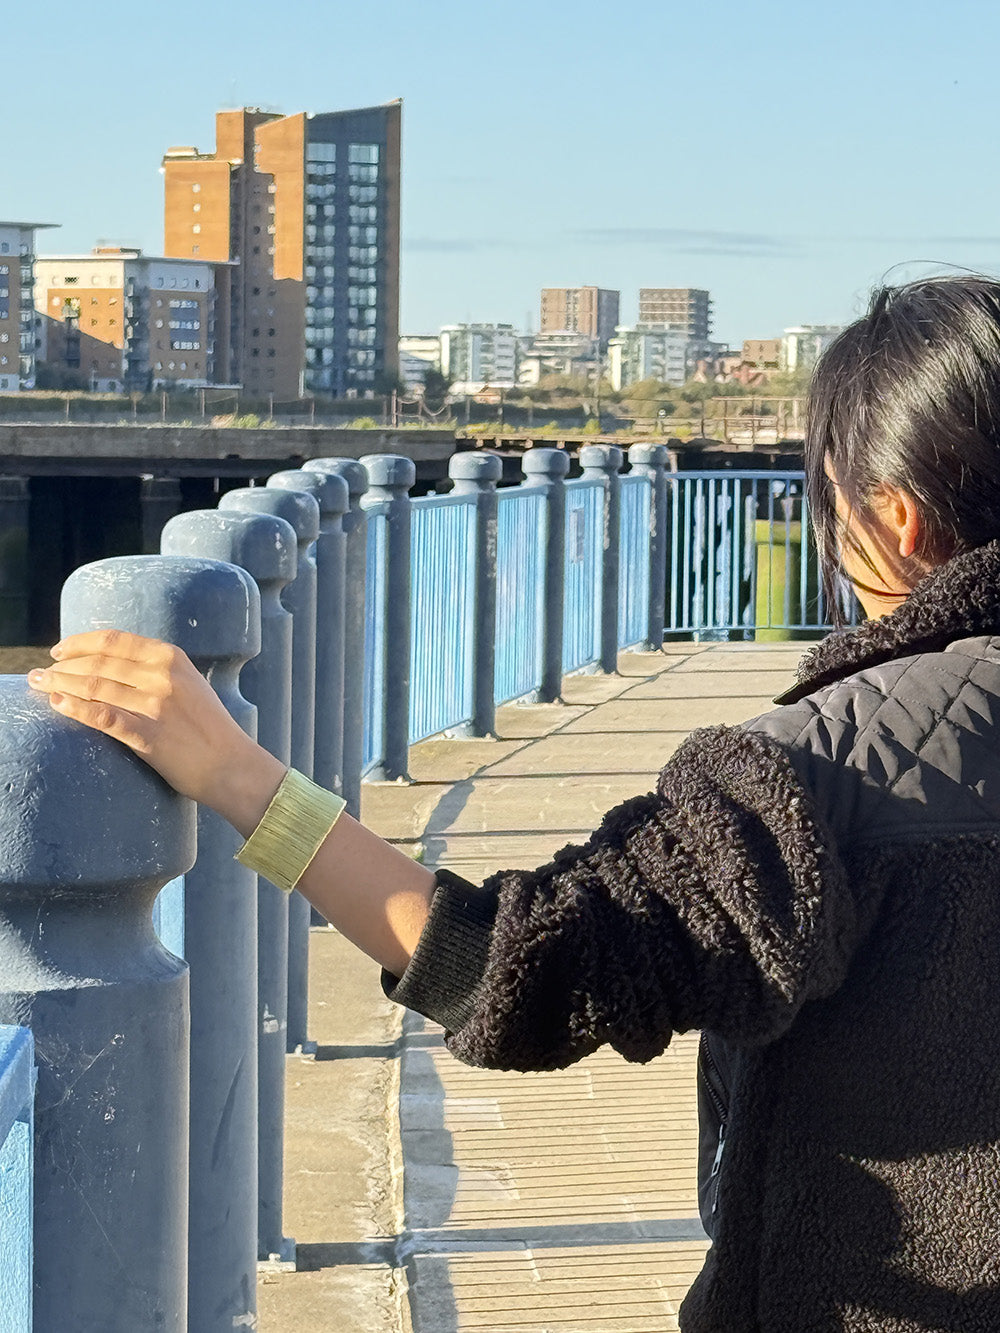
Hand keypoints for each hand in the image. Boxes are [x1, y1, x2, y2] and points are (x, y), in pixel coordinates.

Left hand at [28, 629, 283, 830]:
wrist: (232, 766)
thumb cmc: (209, 729)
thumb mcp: (190, 685)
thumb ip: (158, 671)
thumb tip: (113, 664)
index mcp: (172, 659)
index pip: (116, 641)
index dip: (81, 643)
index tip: (60, 650)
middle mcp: (163, 677)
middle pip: (100, 662)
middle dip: (63, 665)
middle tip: (40, 672)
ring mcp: (155, 705)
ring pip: (95, 686)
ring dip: (61, 684)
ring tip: (40, 685)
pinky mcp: (148, 735)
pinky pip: (102, 716)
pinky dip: (74, 708)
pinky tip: (57, 703)